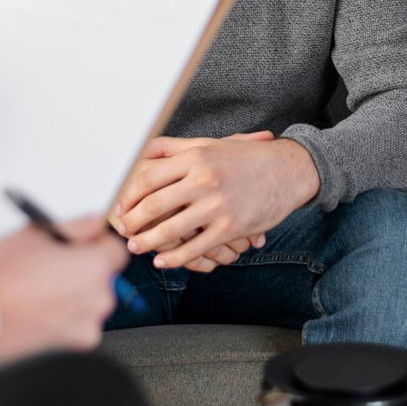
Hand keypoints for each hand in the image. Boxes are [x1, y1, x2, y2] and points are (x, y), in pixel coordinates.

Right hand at [0, 215, 126, 360]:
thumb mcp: (34, 235)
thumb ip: (74, 226)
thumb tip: (92, 223)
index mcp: (94, 268)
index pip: (115, 250)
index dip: (97, 243)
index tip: (82, 243)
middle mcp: (98, 300)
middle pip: (103, 277)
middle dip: (83, 269)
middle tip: (53, 265)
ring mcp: (87, 326)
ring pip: (90, 301)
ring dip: (74, 294)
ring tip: (40, 290)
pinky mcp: (73, 347)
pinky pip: (78, 324)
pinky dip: (65, 318)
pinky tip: (40, 310)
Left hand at [113, 132, 319, 269]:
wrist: (287, 171)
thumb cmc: (246, 158)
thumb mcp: (210, 145)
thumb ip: (175, 149)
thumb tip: (143, 150)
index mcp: (196, 157)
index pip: (148, 178)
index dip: (128, 195)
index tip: (119, 205)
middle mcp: (203, 179)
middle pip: (153, 205)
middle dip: (132, 221)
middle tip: (121, 230)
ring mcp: (216, 206)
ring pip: (170, 230)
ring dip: (147, 242)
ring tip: (136, 246)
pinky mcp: (229, 228)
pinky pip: (194, 249)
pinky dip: (174, 258)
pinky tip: (163, 261)